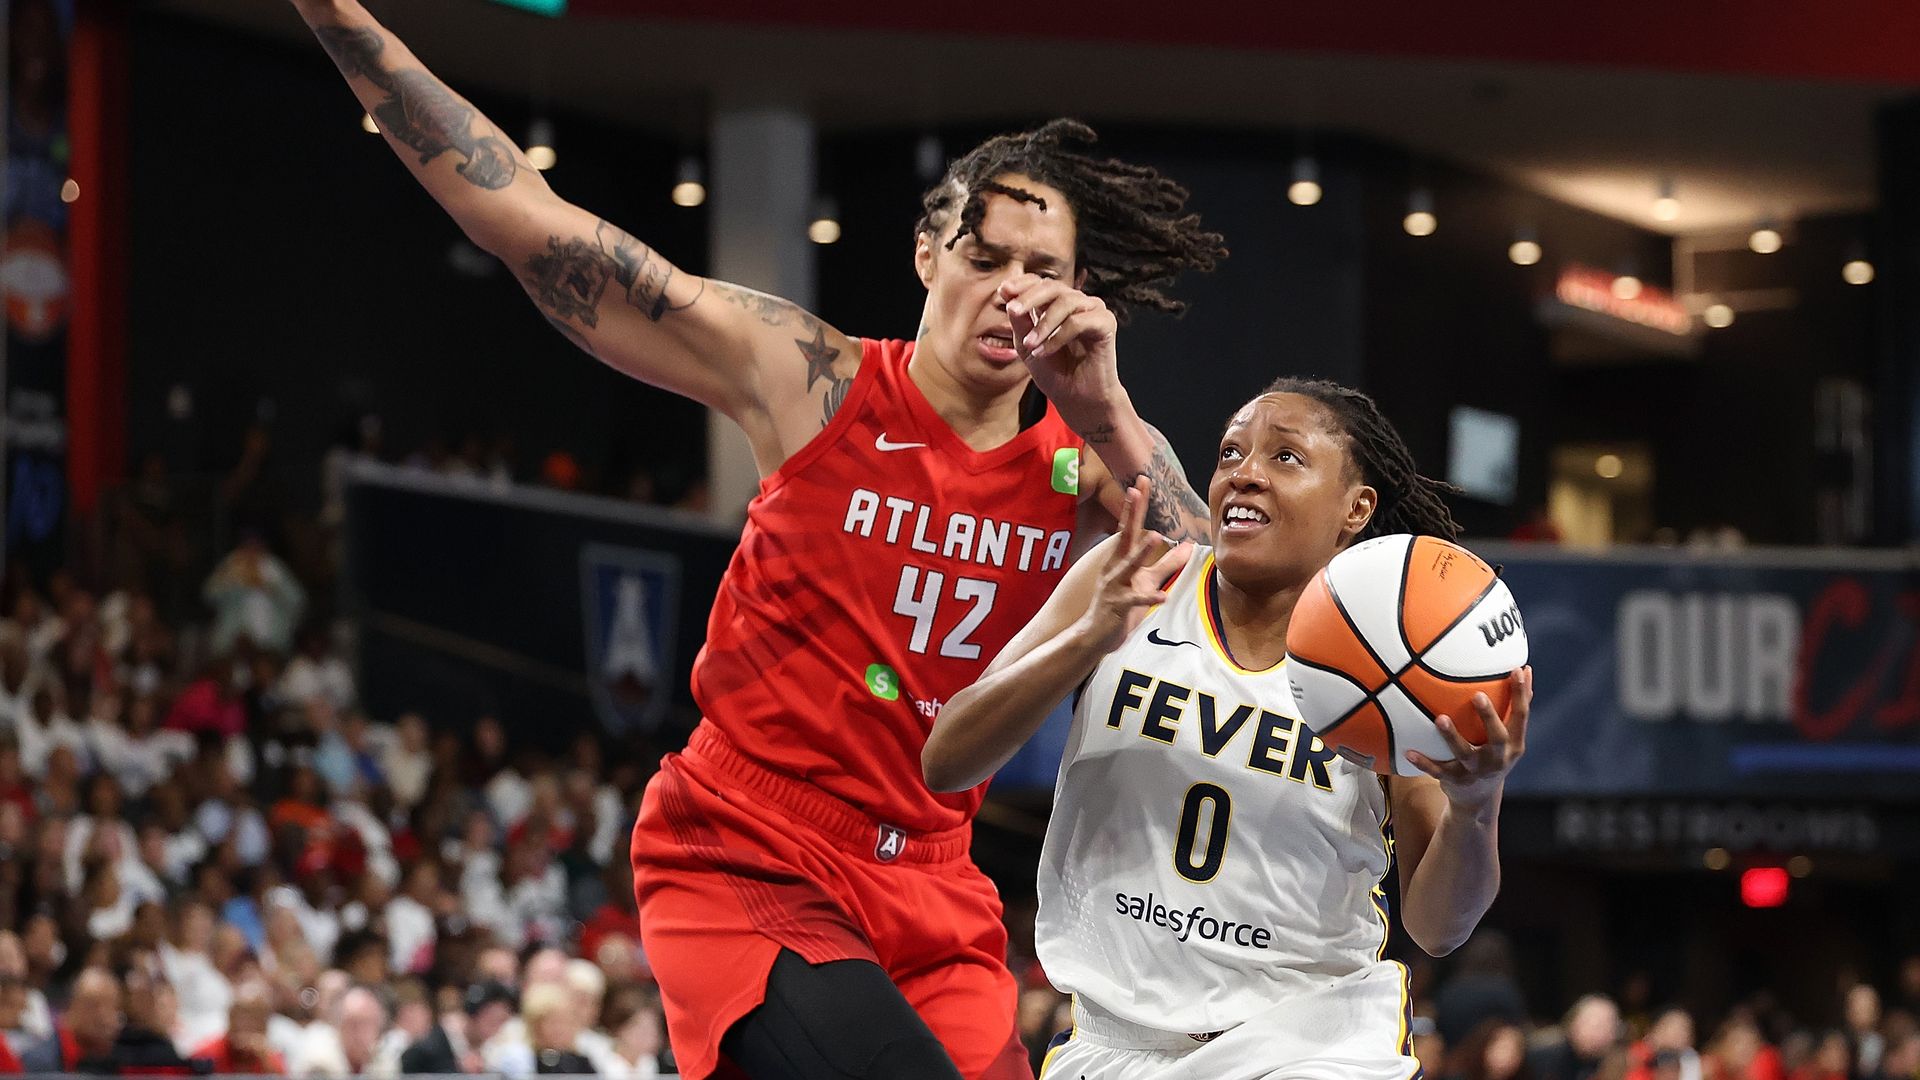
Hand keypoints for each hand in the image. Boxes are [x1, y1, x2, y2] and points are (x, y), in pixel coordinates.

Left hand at [1001, 275, 1121, 427]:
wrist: (1076, 399)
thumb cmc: (1054, 373)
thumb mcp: (1027, 346)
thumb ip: (1020, 322)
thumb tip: (1009, 297)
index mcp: (1055, 305)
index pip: (1039, 283)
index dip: (1022, 283)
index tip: (1002, 291)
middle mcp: (1076, 303)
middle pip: (1052, 286)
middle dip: (1030, 298)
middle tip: (1013, 311)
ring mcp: (1093, 310)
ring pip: (1066, 301)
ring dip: (1044, 324)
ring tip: (1030, 344)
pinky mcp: (1106, 323)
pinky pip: (1079, 321)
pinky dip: (1058, 336)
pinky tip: (1045, 352)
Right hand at [1074, 478, 1191, 655]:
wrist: (1094, 635)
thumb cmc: (1119, 606)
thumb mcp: (1146, 581)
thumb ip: (1167, 564)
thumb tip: (1189, 546)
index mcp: (1121, 559)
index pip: (1130, 526)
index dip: (1136, 505)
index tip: (1141, 481)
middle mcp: (1115, 567)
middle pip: (1125, 535)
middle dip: (1131, 512)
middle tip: (1135, 490)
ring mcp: (1115, 586)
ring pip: (1129, 565)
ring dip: (1141, 551)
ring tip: (1154, 537)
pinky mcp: (1118, 606)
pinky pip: (1135, 600)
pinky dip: (1149, 597)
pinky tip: (1162, 596)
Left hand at [1406, 667, 1531, 812]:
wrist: (1478, 801)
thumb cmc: (1493, 757)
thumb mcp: (1510, 738)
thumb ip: (1515, 707)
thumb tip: (1526, 669)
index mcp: (1514, 745)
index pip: (1521, 717)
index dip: (1521, 694)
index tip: (1517, 671)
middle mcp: (1498, 759)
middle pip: (1497, 737)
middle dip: (1488, 716)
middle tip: (1477, 695)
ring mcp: (1476, 771)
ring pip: (1464, 753)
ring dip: (1452, 736)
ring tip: (1440, 718)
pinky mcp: (1455, 781)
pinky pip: (1437, 771)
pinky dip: (1423, 762)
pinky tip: (1408, 751)